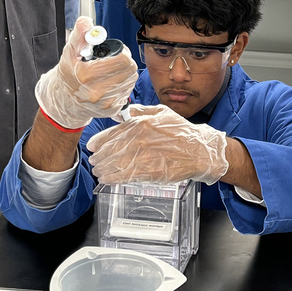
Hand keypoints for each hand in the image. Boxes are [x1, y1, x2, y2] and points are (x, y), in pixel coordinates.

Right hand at [35, 17, 137, 128]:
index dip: (122, 52)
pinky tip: (110, 83)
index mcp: (87, 75)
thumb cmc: (68, 74)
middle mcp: (97, 91)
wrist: (64, 101)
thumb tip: (86, 22)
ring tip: (111, 72)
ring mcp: (105, 103)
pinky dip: (122, 85)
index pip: (123, 61)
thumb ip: (80, 35)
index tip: (116, 52)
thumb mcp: (70, 52)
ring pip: (130, 80)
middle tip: (115, 60)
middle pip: (130, 70)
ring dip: (125, 74)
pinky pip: (127, 92)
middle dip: (125, 62)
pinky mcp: (111, 109)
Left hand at [87, 103, 228, 184]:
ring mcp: (141, 156)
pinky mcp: (146, 172)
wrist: (198, 150)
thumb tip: (123, 112)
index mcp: (139, 123)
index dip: (98, 142)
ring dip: (102, 169)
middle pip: (108, 151)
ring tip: (99, 171)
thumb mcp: (161, 112)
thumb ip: (140, 111)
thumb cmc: (181, 132)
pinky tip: (107, 179)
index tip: (92, 147)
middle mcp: (137, 139)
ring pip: (113, 165)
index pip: (110, 134)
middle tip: (95, 161)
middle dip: (98, 158)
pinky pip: (123, 176)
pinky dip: (112, 179)